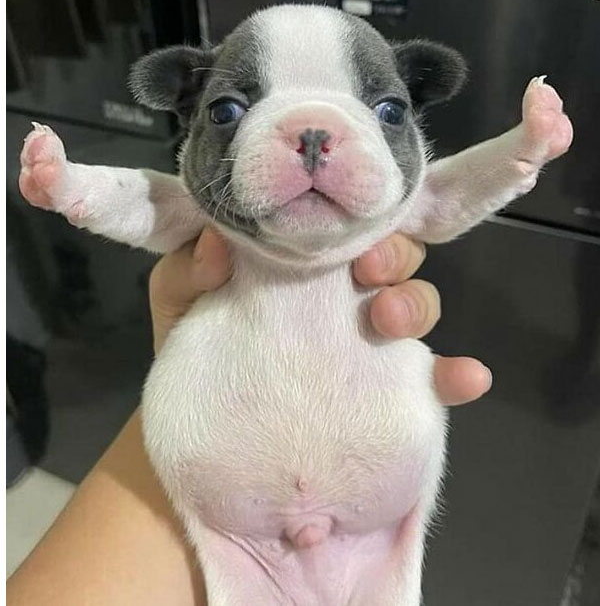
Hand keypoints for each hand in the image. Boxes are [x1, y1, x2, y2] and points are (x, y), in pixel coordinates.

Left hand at [148, 227, 491, 405]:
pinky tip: (464, 378)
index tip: (341, 224)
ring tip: (388, 322)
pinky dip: (458, 376)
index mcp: (296, 258)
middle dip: (390, 252)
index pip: (338, 220)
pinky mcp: (389, 390)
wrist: (202, 429)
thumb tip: (215, 244)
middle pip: (390, 252)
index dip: (352, 213)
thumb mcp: (178, 303)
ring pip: (415, 302)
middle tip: (369, 270)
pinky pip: (437, 379)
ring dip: (415, 302)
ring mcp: (367, 339)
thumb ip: (186, 271)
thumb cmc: (192, 347)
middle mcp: (340, 292)